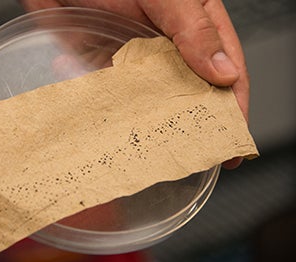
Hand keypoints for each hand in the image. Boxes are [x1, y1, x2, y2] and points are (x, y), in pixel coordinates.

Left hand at [20, 0, 248, 168]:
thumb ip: (193, 29)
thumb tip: (224, 73)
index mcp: (195, 27)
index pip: (225, 72)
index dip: (234, 110)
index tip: (233, 143)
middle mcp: (168, 47)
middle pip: (190, 93)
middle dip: (192, 125)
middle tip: (193, 156)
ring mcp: (136, 58)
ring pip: (151, 100)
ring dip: (149, 123)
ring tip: (149, 148)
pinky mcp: (105, 63)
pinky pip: (112, 94)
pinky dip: (108, 107)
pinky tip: (105, 117)